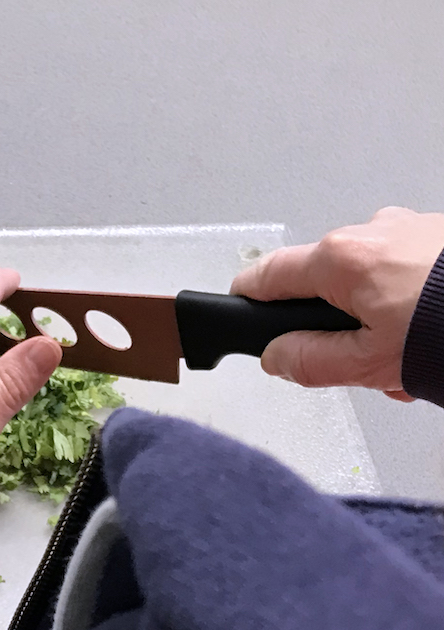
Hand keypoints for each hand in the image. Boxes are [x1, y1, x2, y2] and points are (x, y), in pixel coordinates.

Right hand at [230, 207, 443, 399]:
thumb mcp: (369, 363)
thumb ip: (310, 362)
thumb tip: (279, 358)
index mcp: (341, 259)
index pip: (267, 275)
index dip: (247, 299)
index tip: (241, 313)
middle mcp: (372, 231)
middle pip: (324, 284)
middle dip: (337, 327)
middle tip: (364, 365)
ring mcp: (412, 228)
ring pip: (370, 281)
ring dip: (381, 321)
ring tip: (414, 359)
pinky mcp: (443, 236)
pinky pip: (408, 272)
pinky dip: (413, 304)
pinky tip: (437, 334)